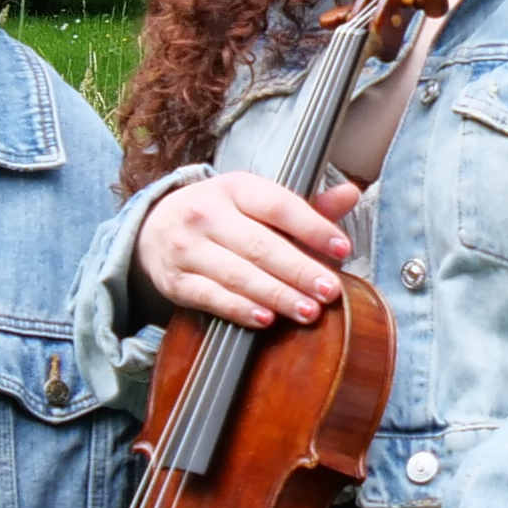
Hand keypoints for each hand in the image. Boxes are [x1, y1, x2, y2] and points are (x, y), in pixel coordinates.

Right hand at [138, 172, 365, 330]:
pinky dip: (241, 309)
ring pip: (238, 274)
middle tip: (329, 290)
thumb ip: (306, 207)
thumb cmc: (222, 216)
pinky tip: (266, 319)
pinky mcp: (176, 280)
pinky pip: (212, 297)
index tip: (342, 249)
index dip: (313, 227)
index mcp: (235, 188)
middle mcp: (207, 213)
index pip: (279, 206)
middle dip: (299, 270)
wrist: (156, 227)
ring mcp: (188, 248)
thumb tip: (352, 194)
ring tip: (309, 311)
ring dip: (277, 295)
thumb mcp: (257, 202)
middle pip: (261, 246)